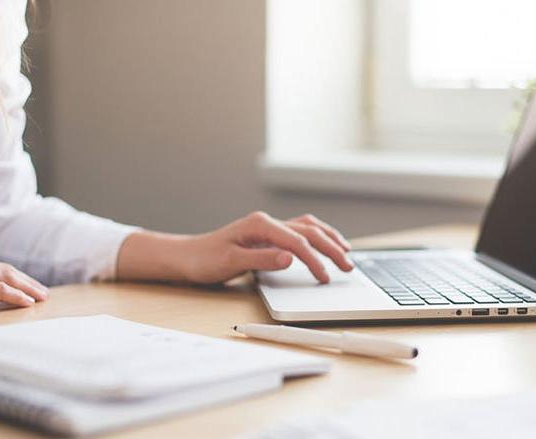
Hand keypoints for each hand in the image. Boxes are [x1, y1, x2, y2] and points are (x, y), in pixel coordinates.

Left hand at [117, 212, 353, 283]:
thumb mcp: (231, 263)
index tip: (325, 277)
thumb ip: (262, 259)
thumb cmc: (204, 261)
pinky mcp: (268, 236)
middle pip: (308, 231)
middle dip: (331, 248)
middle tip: (348, 267)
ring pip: (308, 227)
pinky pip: (300, 231)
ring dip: (329, 238)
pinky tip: (326, 244)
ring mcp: (268, 228)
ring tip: (346, 253)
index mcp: (259, 225)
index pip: (296, 241)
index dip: (314, 259)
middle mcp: (267, 222)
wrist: (187, 257)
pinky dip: (318, 237)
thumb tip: (291, 257)